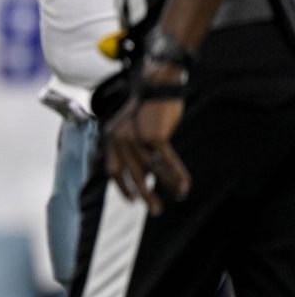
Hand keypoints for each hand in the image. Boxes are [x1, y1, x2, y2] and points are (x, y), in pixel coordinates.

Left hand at [104, 77, 189, 213]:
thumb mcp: (133, 130)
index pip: (113, 170)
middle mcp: (119, 139)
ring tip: (177, 197)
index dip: (123, 187)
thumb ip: (134, 151)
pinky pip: (167, 160)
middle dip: (145, 195)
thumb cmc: (148, 109)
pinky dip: (177, 174)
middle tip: (155, 210)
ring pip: (151, 170)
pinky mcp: (154, 136)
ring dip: (166, 186)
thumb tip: (144, 179)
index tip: (132, 200)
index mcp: (111, 138)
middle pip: (132, 174)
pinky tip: (184, 185)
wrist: (158, 85)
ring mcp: (136, 137)